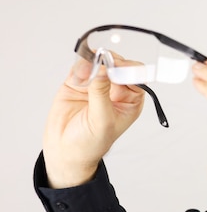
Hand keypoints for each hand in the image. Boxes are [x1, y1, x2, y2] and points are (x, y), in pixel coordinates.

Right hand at [43, 56, 144, 187]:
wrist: (65, 150)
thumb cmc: (91, 142)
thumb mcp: (101, 120)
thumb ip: (101, 94)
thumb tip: (103, 69)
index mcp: (130, 100)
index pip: (136, 77)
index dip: (128, 69)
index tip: (116, 67)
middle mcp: (116, 90)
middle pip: (118, 65)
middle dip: (110, 62)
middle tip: (100, 63)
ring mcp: (97, 84)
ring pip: (99, 61)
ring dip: (94, 61)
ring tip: (86, 70)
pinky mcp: (78, 82)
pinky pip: (81, 65)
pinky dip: (80, 65)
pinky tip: (79, 74)